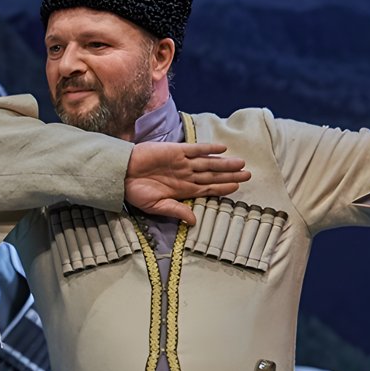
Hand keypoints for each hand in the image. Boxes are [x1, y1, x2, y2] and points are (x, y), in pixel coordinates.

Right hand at [125, 142, 250, 223]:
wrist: (121, 173)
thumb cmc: (135, 191)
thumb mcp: (156, 206)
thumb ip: (176, 211)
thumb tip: (193, 222)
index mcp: (183, 190)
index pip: (208, 189)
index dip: (223, 188)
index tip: (237, 188)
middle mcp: (186, 176)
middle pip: (213, 176)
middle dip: (230, 175)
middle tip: (248, 174)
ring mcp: (182, 162)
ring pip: (208, 163)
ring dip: (225, 163)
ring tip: (241, 164)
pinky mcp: (176, 150)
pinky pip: (195, 149)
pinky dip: (209, 149)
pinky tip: (222, 149)